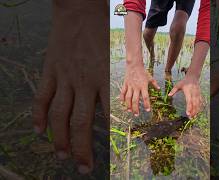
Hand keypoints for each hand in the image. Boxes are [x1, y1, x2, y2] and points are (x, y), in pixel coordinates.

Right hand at [32, 3, 107, 173]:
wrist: (80, 12)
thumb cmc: (98, 36)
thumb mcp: (108, 62)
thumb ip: (104, 86)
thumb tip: (101, 110)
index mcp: (102, 81)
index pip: (102, 117)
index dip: (101, 139)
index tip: (101, 154)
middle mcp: (83, 83)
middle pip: (81, 123)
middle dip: (81, 148)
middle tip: (82, 167)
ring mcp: (64, 78)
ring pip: (60, 115)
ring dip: (60, 138)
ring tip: (62, 155)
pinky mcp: (50, 71)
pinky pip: (42, 98)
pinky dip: (39, 116)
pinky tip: (39, 131)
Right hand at [120, 63, 159, 115]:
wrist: (134, 64)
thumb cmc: (143, 71)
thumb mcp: (150, 77)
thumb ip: (154, 84)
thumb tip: (158, 89)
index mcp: (143, 86)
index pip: (145, 97)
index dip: (147, 104)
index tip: (148, 110)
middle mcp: (136, 87)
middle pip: (135, 100)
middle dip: (136, 108)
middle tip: (137, 115)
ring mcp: (130, 86)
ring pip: (128, 98)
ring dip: (128, 105)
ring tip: (129, 111)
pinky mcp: (125, 84)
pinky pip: (123, 92)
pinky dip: (122, 98)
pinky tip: (122, 102)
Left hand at [168, 75, 202, 117]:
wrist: (193, 77)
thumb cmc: (184, 82)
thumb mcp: (178, 85)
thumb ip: (173, 90)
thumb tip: (168, 95)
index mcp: (188, 91)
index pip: (189, 101)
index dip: (189, 107)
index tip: (188, 113)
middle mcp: (194, 93)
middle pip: (194, 104)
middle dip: (193, 111)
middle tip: (190, 118)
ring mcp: (197, 94)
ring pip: (198, 104)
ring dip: (196, 111)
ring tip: (193, 117)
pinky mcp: (200, 95)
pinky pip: (200, 103)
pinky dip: (199, 108)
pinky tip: (197, 113)